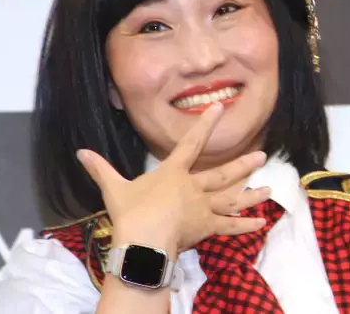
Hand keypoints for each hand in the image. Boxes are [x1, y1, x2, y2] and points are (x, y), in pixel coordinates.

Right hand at [77, 102, 269, 256]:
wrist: (143, 241)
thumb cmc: (130, 212)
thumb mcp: (114, 188)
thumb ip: (101, 169)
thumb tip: (80, 153)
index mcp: (174, 172)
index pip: (191, 143)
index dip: (205, 124)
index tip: (219, 108)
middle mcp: (193, 187)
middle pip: (223, 174)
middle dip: (243, 164)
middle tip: (263, 155)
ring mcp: (203, 207)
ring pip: (232, 199)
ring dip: (251, 194)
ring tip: (269, 188)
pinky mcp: (206, 227)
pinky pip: (230, 227)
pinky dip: (246, 226)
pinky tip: (262, 223)